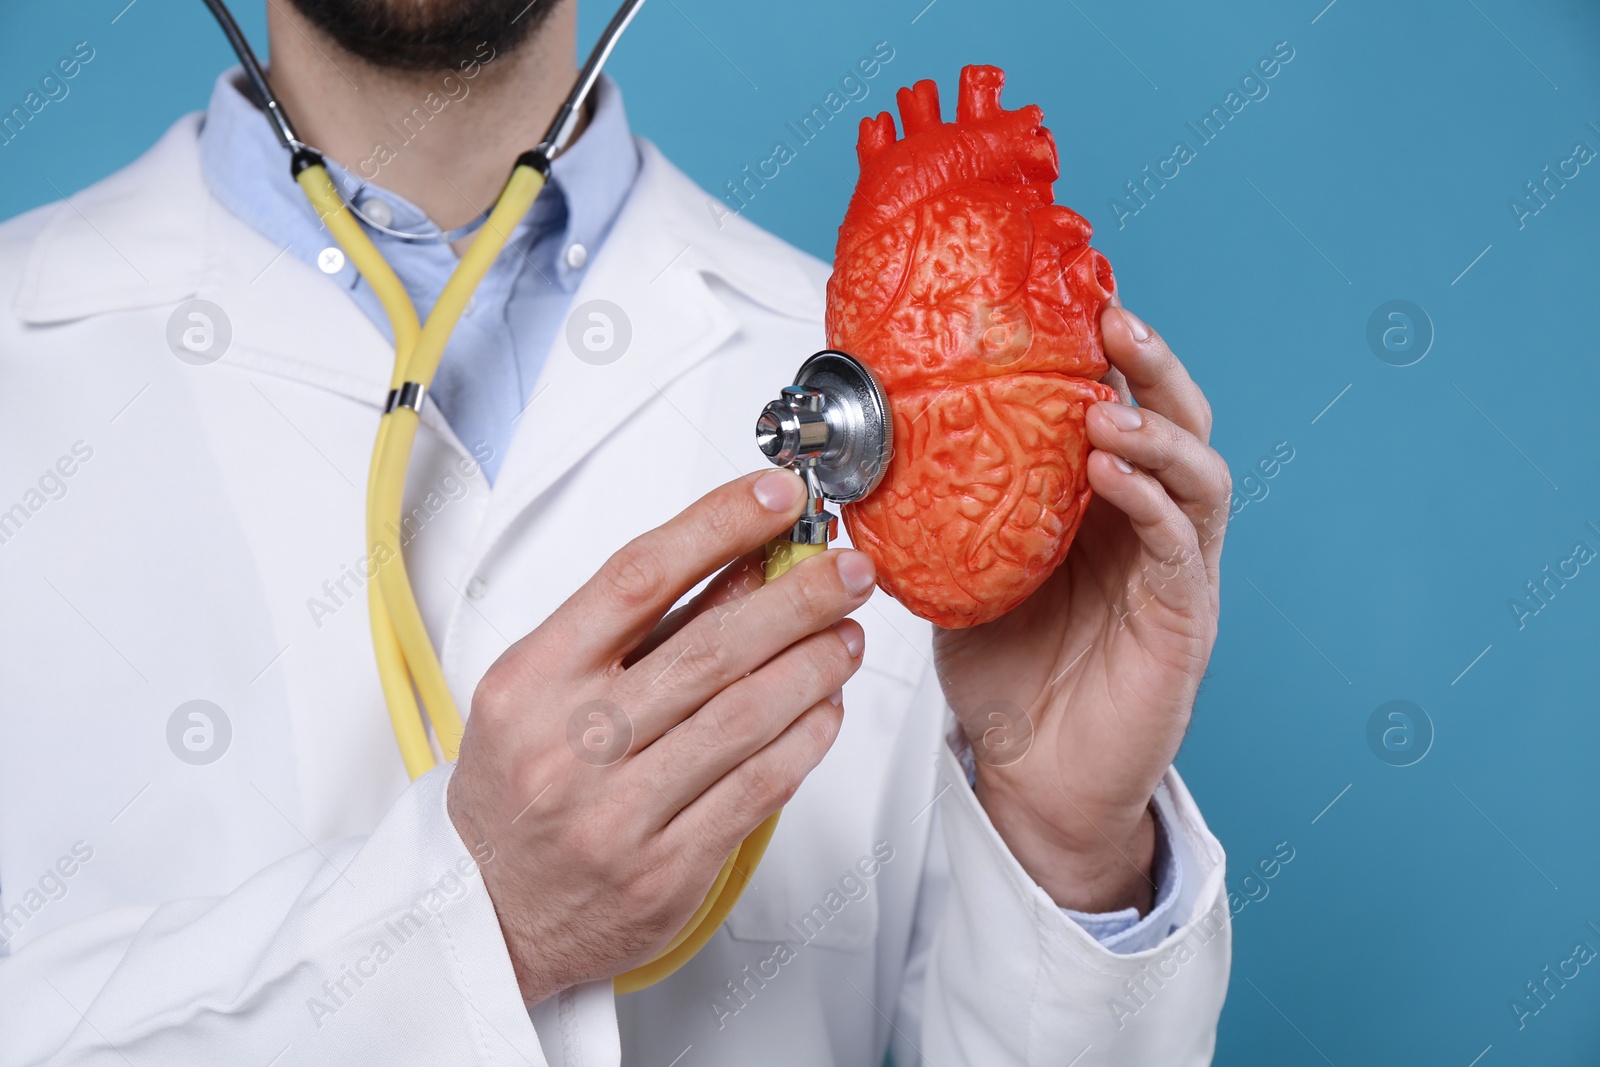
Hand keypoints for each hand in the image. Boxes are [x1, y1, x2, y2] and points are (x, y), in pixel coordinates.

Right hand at [447, 470, 876, 1006]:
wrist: (487, 914)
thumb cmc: (518, 789)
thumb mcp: (544, 689)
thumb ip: (637, 629)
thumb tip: (743, 562)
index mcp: (531, 682)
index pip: (636, 578)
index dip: (717, 526)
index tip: (776, 497)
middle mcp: (570, 745)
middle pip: (709, 647)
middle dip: (796, 598)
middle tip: (847, 569)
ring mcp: (618, 813)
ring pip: (745, 718)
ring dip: (814, 666)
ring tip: (848, 634)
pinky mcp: (666, 871)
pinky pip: (757, 790)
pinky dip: (805, 740)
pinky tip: (826, 708)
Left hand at [932, 305, 1229, 913]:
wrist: (1033, 778)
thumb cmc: (1007, 677)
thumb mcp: (959, 577)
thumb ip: (941, 518)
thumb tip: (867, 458)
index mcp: (1097, 507)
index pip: (1117, 409)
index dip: (1104, 356)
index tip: (1072, 301)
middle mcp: (1144, 526)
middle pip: (1173, 422)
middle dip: (1150, 365)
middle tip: (1113, 321)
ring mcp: (1172, 569)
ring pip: (1197, 473)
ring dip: (1156, 429)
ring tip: (1107, 407)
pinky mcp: (1184, 617)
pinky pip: (1180, 546)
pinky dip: (1151, 501)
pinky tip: (1111, 474)